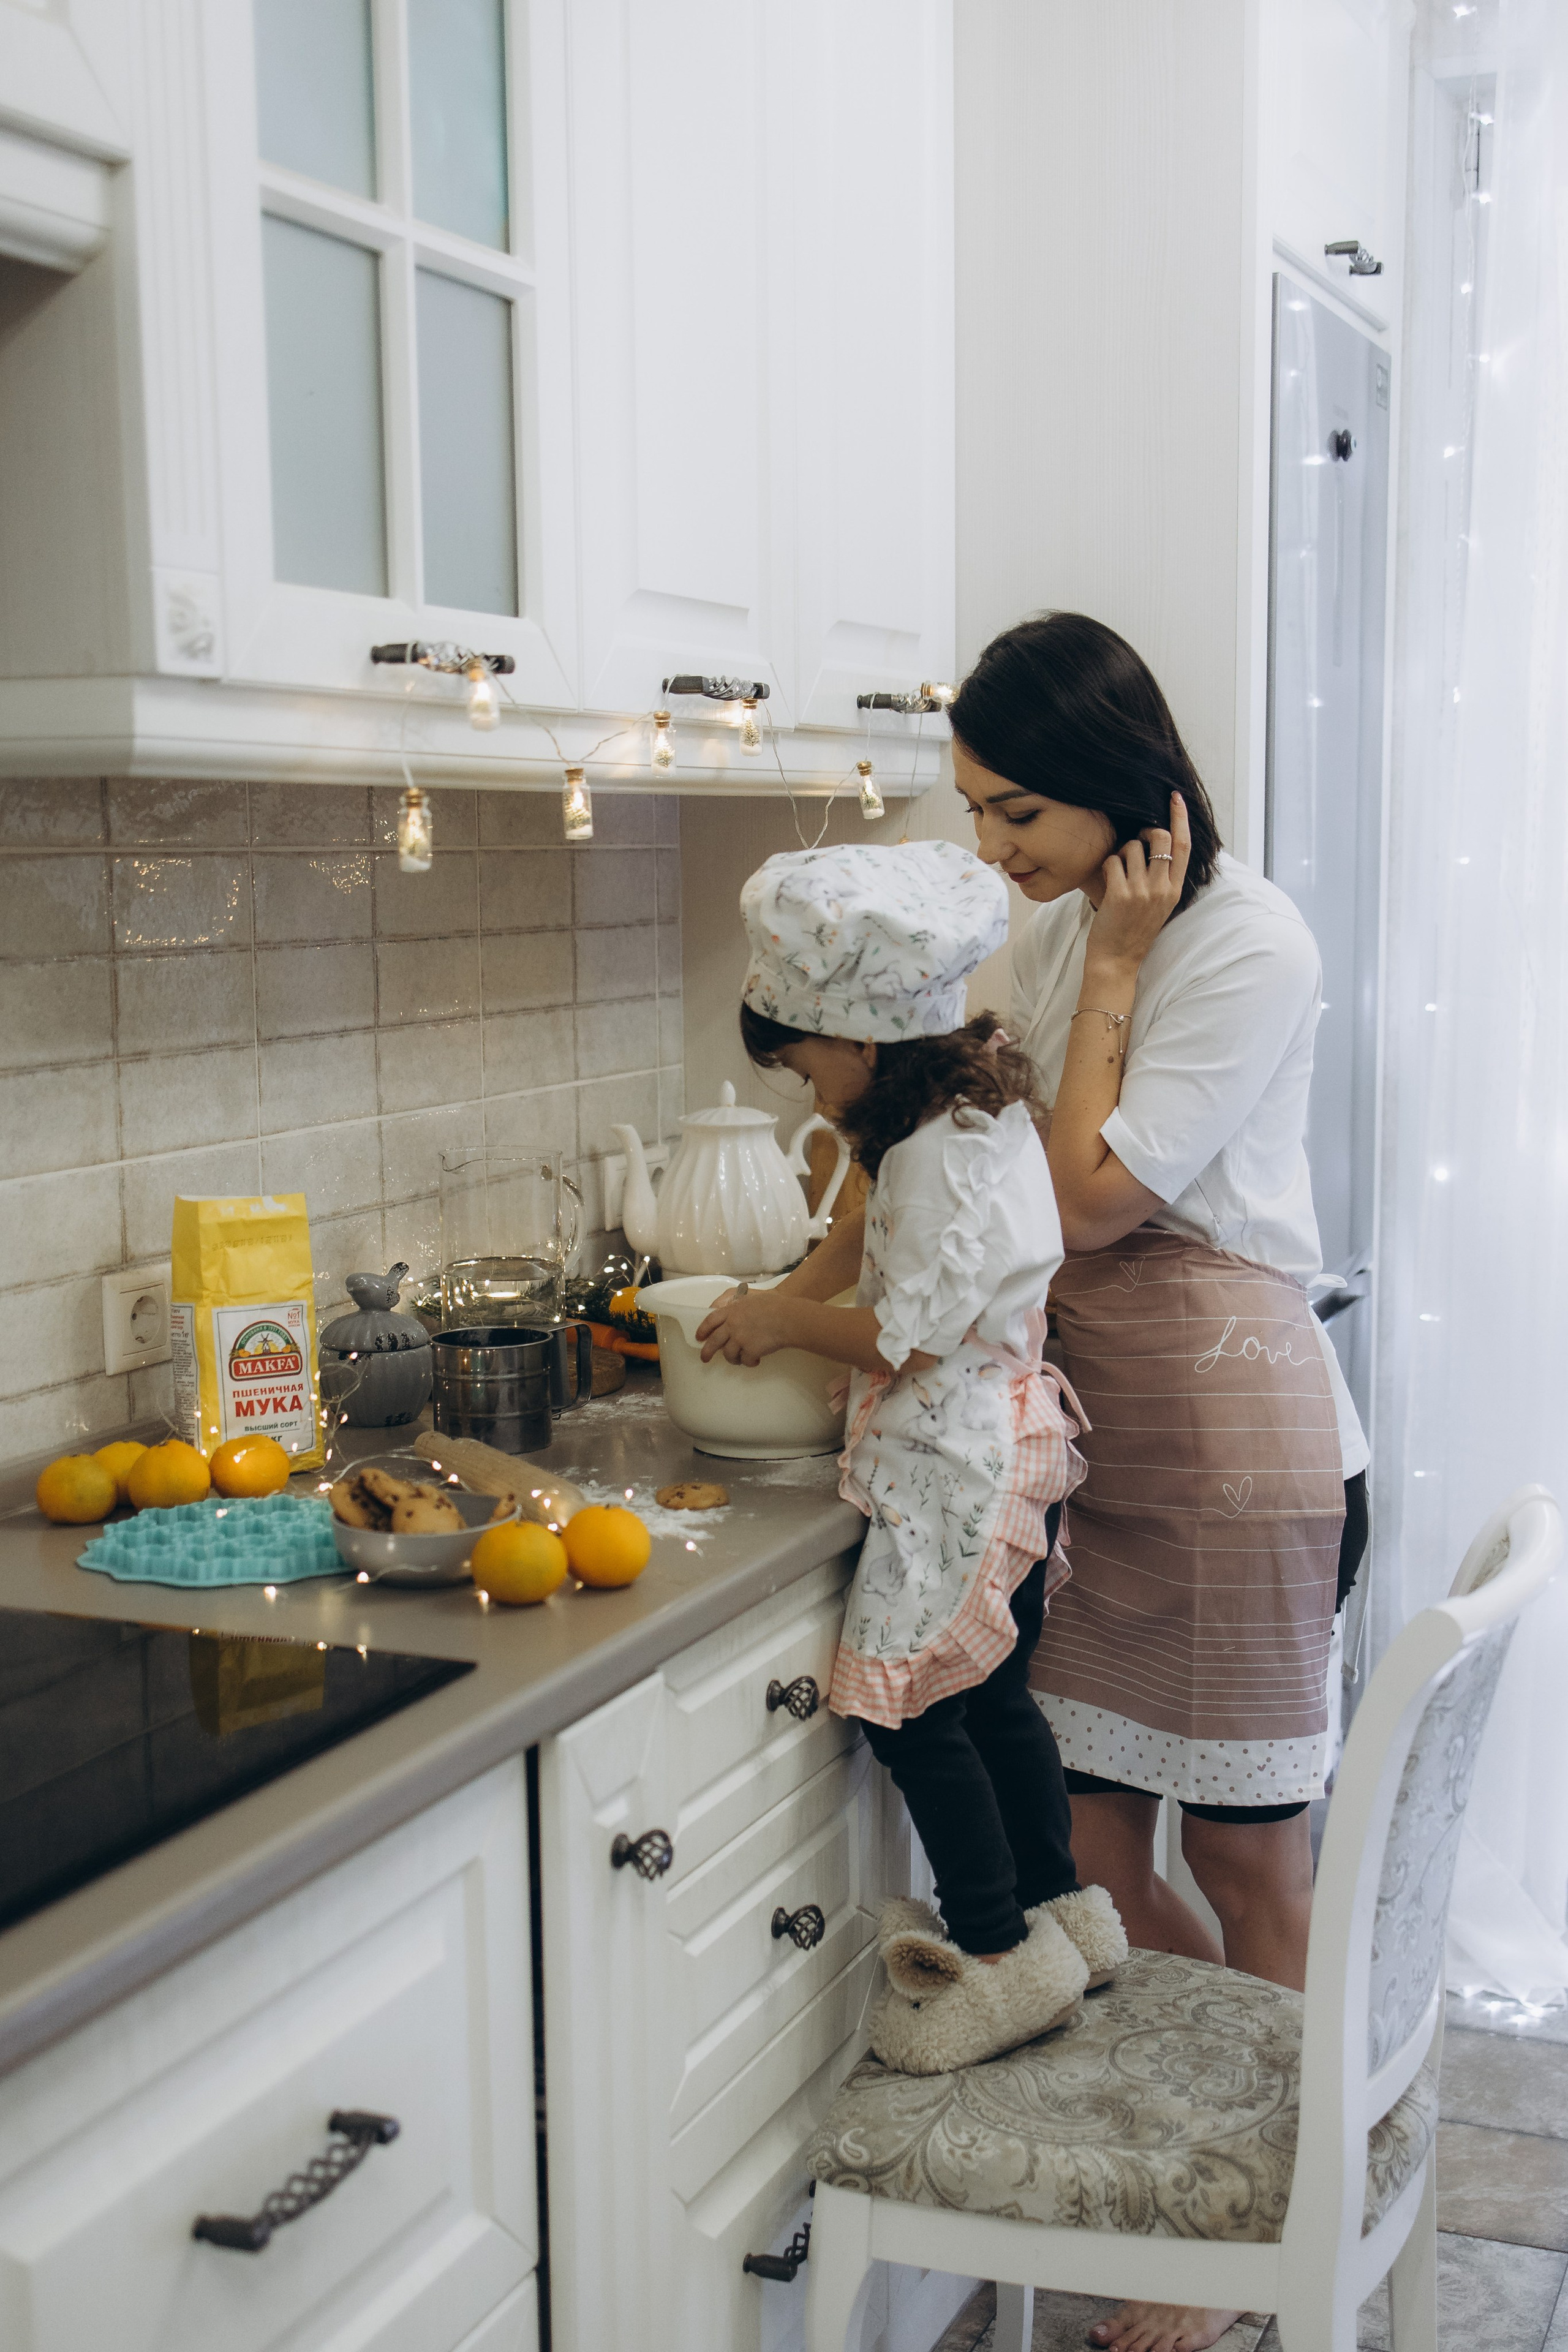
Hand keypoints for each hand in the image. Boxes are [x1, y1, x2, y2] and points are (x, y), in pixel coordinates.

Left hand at [695, 1287, 797, 1365]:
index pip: (711, 1320)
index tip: (699, 1337)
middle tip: (705, 1359)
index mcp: (732, 1311)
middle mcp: (732, 1325)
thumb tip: (735, 1313)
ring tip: (740, 1360)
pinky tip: (756, 1361)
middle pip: (714, 1342)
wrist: (787, 1318)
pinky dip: (750, 1362)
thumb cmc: (775, 1305)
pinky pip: (745, 1361)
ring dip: (733, 1359)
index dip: (703, 1329)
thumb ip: (740, 1306)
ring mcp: (740, 1339)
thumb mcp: (752, 1299)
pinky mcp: (750, 1351)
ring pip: (729, 1354)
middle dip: (707, 1352)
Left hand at [1084, 792, 1190, 977]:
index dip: (1180, 818)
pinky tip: (1107, 882)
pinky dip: (1107, 867)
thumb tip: (1156, 843)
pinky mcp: (1121, 895)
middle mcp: (1163, 888)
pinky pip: (1112, 861)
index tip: (1175, 798)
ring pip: (1133, 846)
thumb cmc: (1133, 930)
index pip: (1184, 846)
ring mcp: (1142, 891)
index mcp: (1175, 890)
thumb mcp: (1159, 905)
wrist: (1117, 961)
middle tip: (1134, 841)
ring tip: (1118, 873)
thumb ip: (1162, 877)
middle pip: (1160, 837)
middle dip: (1144, 831)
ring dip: (1121, 853)